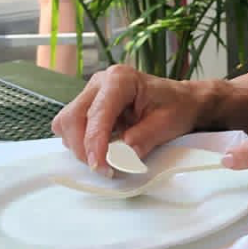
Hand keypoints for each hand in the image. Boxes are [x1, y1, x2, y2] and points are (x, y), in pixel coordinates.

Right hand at [52, 64, 225, 171]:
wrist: (181, 101)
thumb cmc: (176, 107)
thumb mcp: (167, 124)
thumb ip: (143, 138)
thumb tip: (121, 156)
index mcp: (121, 79)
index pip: (98, 112)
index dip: (95, 141)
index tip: (100, 165)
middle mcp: (101, 82)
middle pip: (72, 117)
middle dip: (83, 147)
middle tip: (104, 168)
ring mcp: (91, 93)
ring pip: (66, 123)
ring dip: (79, 146)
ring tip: (104, 159)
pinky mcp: (88, 106)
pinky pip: (70, 127)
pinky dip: (80, 143)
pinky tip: (101, 149)